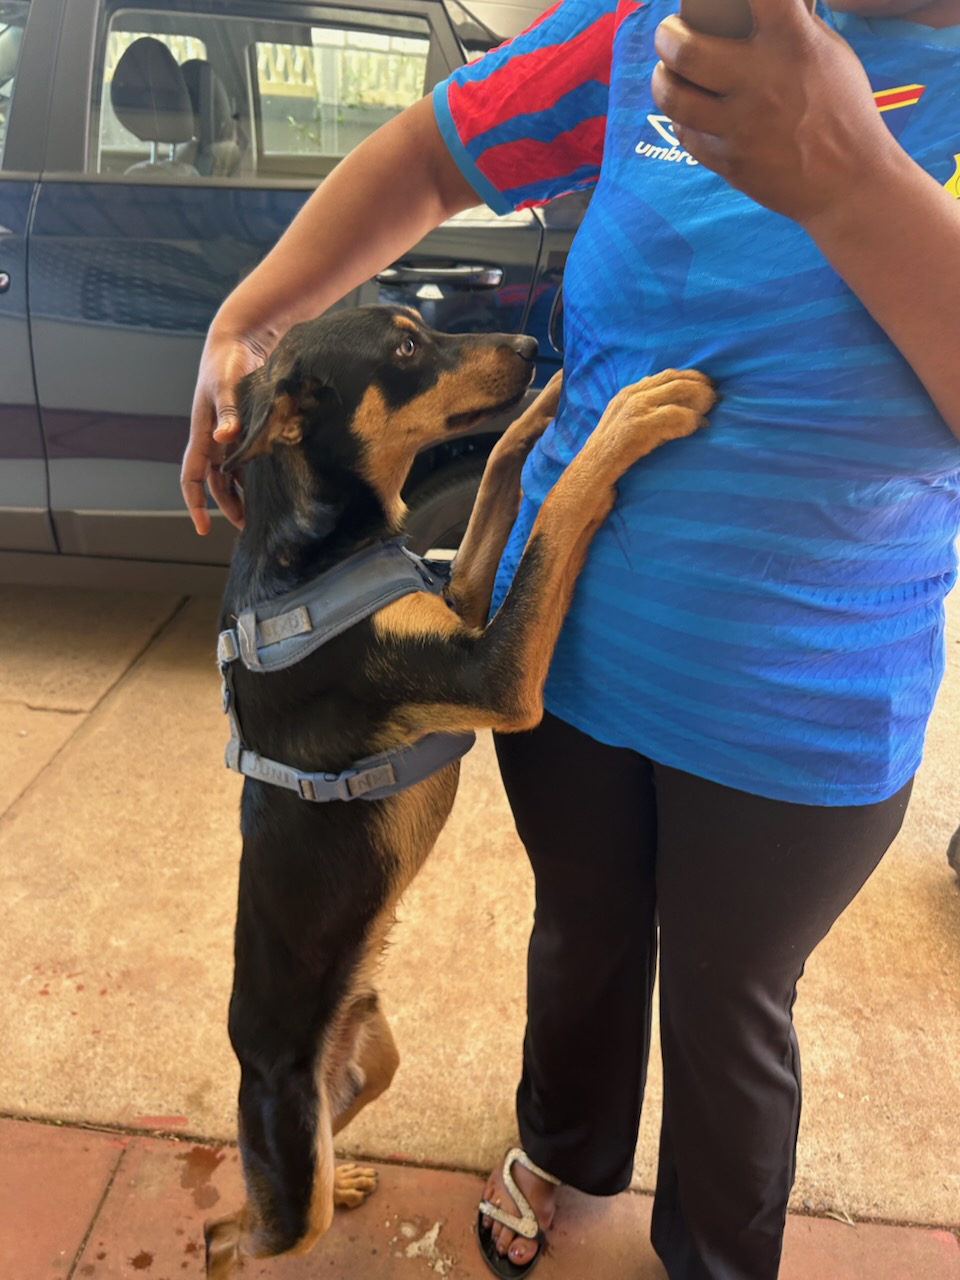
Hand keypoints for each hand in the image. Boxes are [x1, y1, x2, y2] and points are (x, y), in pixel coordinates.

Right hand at [180, 326, 270, 533]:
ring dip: (243, 494)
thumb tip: (225, 437)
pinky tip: (274, 484)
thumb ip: (228, 411)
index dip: (195, 504)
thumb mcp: (225, 384)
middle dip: (226, 506)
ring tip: (261, 514)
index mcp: (202, 434)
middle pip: (216, 483)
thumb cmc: (227, 360)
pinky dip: (257, 473)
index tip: (203, 528)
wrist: (239, 339)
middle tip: (246, 528)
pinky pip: (249, 458)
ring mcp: (229, 435)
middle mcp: (213, 439)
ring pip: (233, 474)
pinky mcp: (246, 428)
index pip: (192, 478)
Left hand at [651, 0, 899, 223]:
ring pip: (674, 97)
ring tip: (666, 71)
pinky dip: (681, 118)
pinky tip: (685, 109)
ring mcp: (740, 126)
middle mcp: (760, 82)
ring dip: (662, 80)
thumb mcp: (829, 54)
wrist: (848, 183)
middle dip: (667, 35)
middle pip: (685, 50)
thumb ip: (793, 27)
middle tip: (669, 33)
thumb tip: (754, 7)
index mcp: (791, 43)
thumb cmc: (841, 111)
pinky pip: (686, 134)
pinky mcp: (729, 161)